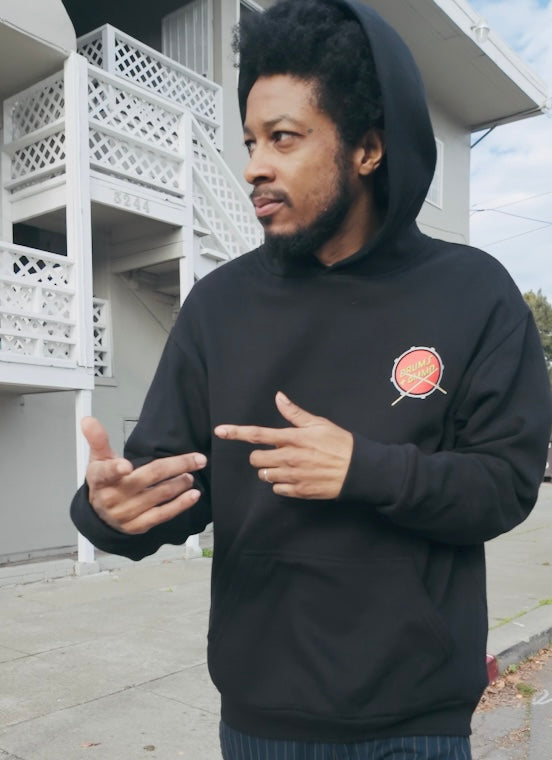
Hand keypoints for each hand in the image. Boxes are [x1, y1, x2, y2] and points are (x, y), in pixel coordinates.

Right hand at [81, 417, 206, 533]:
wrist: (100, 515)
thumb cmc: (104, 481)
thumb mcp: (98, 459)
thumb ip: (98, 439)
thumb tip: (88, 420)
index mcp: (101, 478)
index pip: (107, 472)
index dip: (116, 469)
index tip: (125, 466)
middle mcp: (113, 497)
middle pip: (149, 477)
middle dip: (176, 466)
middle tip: (196, 459)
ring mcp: (126, 513)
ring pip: (159, 495)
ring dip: (180, 483)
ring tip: (191, 474)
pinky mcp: (138, 525)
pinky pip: (163, 515)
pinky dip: (180, 504)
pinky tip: (193, 495)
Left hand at [214, 392, 352, 498]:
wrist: (359, 470)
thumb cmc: (340, 443)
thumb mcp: (319, 424)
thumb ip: (295, 414)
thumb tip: (278, 397)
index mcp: (292, 438)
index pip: (257, 434)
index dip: (236, 432)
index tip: (220, 431)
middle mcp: (289, 458)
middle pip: (256, 459)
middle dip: (261, 455)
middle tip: (275, 452)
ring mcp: (293, 476)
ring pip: (265, 475)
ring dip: (270, 469)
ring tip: (287, 465)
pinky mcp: (299, 491)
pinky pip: (277, 489)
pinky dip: (281, 483)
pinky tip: (293, 477)